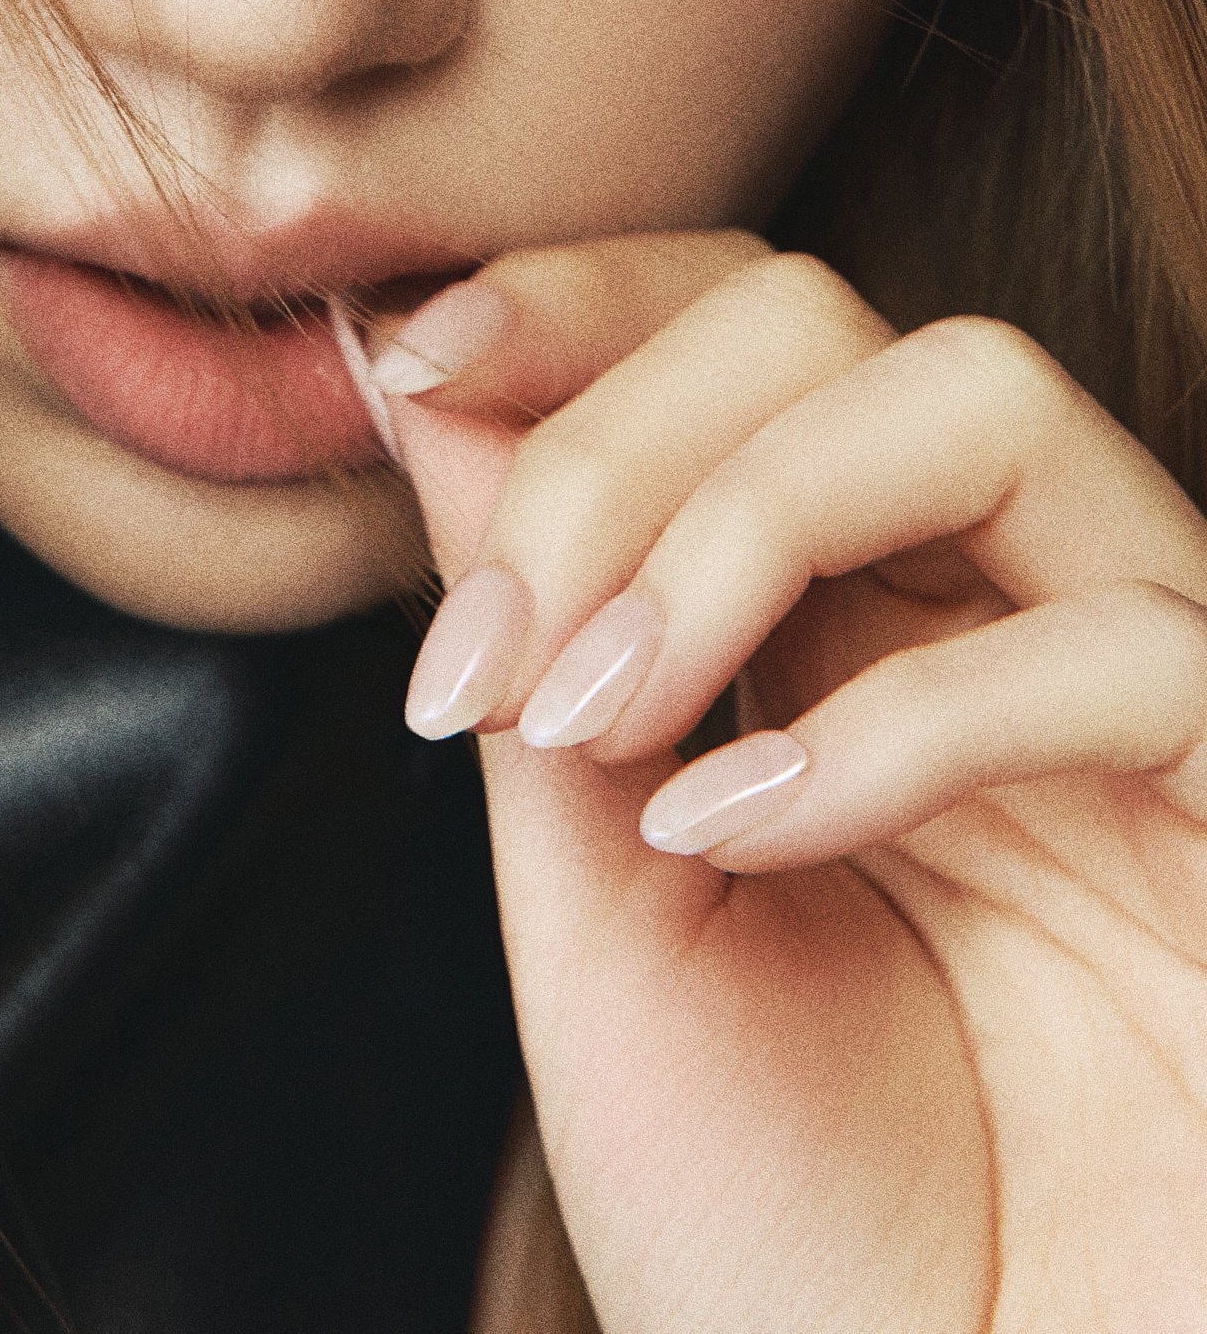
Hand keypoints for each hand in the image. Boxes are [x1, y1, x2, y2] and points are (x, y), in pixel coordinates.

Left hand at [377, 241, 1206, 1333]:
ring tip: (604, 709)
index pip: (734, 330)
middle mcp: (992, 613)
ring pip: (983, 395)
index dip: (579, 301)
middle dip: (614, 438)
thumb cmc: (786, 1237)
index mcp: (841, 617)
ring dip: (745, 513)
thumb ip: (543, 645)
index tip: (406, 362)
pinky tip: (738, 828)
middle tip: (496, 650)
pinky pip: (1129, 650)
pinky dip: (897, 718)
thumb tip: (430, 382)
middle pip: (825, 317)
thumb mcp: (600, 907)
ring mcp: (1140, 704)